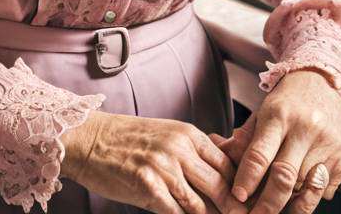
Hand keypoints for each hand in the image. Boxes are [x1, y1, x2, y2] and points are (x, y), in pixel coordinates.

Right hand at [61, 110, 248, 213]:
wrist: (89, 138)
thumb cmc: (128, 139)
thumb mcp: (166, 135)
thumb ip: (193, 153)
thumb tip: (224, 171)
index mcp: (188, 134)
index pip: (228, 166)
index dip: (242, 190)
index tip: (251, 206)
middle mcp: (180, 148)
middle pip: (221, 187)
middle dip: (235, 210)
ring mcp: (164, 167)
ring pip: (201, 205)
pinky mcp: (147, 186)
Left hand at [208, 70, 340, 213]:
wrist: (326, 82)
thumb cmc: (288, 100)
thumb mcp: (263, 110)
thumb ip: (244, 136)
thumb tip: (219, 153)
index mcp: (279, 115)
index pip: (260, 153)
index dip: (247, 178)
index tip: (237, 196)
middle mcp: (305, 129)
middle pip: (284, 177)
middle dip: (267, 204)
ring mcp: (327, 144)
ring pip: (304, 187)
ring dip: (289, 201)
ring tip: (276, 204)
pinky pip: (323, 189)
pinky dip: (309, 196)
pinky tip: (300, 192)